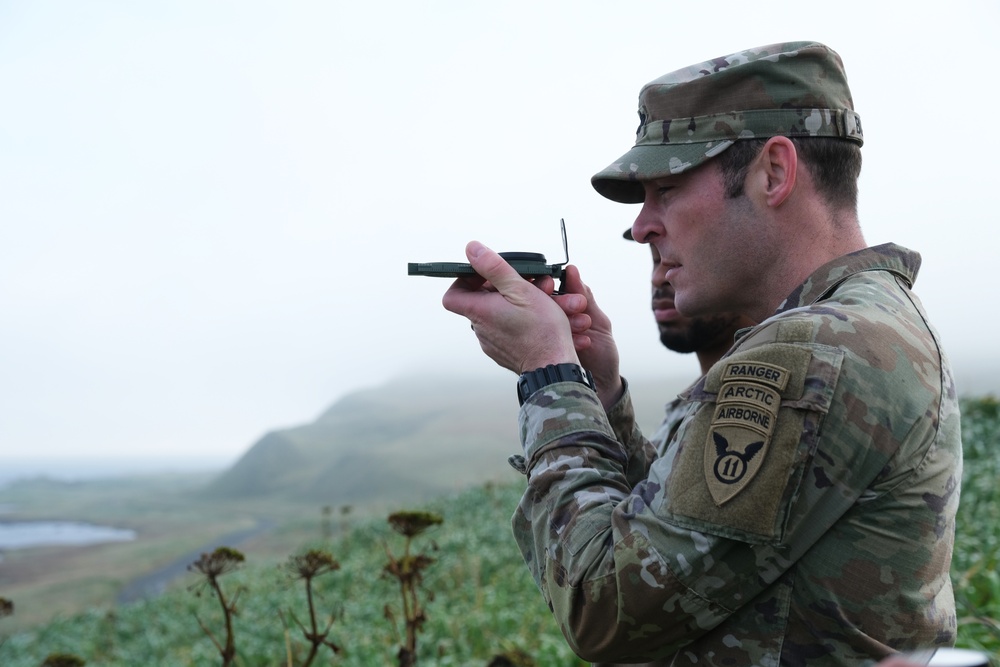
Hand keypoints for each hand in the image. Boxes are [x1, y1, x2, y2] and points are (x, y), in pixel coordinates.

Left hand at [441, 241, 581, 373]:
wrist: (554, 368)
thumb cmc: (541, 331)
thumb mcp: (520, 289)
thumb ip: (494, 267)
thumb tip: (472, 250)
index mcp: (479, 312)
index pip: (452, 295)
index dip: (465, 281)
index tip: (485, 274)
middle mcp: (482, 329)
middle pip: (483, 301)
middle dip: (505, 287)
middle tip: (528, 282)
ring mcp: (493, 343)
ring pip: (501, 314)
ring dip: (518, 302)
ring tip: (542, 299)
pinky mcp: (506, 352)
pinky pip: (510, 329)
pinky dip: (522, 320)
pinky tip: (542, 317)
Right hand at [554, 265, 623, 407]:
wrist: (601, 388)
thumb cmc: (602, 356)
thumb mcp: (599, 323)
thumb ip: (586, 297)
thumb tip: (572, 270)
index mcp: (563, 311)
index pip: (550, 291)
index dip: (549, 284)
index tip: (552, 282)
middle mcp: (550, 323)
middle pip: (540, 304)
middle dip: (557, 303)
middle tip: (574, 305)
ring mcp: (541, 337)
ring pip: (540, 321)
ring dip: (564, 321)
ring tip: (585, 325)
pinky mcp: (537, 353)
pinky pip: (542, 341)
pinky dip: (564, 339)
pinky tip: (583, 341)